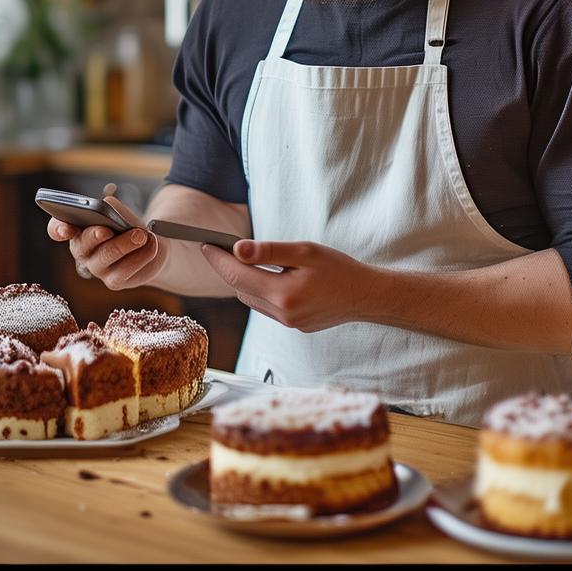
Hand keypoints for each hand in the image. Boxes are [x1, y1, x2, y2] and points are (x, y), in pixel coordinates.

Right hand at [46, 183, 167, 289]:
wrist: (151, 244)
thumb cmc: (129, 225)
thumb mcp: (120, 212)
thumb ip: (110, 208)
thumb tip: (107, 207)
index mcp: (77, 230)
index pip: (57, 229)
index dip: (58, 228)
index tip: (65, 228)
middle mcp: (83, 251)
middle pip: (82, 244)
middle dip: (94, 236)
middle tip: (106, 229)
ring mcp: (97, 268)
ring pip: (105, 257)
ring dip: (124, 244)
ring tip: (141, 235)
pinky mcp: (114, 281)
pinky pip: (124, 271)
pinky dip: (140, 256)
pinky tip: (151, 245)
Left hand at [199, 239, 380, 331]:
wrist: (366, 296)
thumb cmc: (339, 269)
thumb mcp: (304, 251)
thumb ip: (269, 251)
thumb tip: (237, 250)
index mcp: (283, 294)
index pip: (237, 275)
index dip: (218, 259)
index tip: (205, 244)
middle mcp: (281, 313)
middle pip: (241, 289)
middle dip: (229, 269)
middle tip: (221, 248)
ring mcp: (288, 323)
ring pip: (252, 300)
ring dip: (245, 281)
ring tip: (242, 260)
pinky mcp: (295, 326)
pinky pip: (267, 308)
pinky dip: (262, 291)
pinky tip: (269, 278)